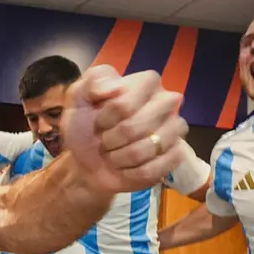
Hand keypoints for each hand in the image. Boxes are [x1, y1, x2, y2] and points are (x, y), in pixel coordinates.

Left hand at [61, 66, 187, 193]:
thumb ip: (92, 81)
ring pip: (148, 147)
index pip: (132, 96)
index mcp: (146, 83)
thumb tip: (114, 86)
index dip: (111, 112)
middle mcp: (166, 102)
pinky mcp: (176, 156)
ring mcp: (174, 129)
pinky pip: (153, 168)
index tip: (100, 120)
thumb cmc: (84, 126)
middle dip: (113, 137)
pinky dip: (131, 172)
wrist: (85, 161)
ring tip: (112, 154)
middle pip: (139, 122)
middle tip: (104, 140)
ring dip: (120, 156)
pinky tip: (124, 168)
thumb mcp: (77, 98)